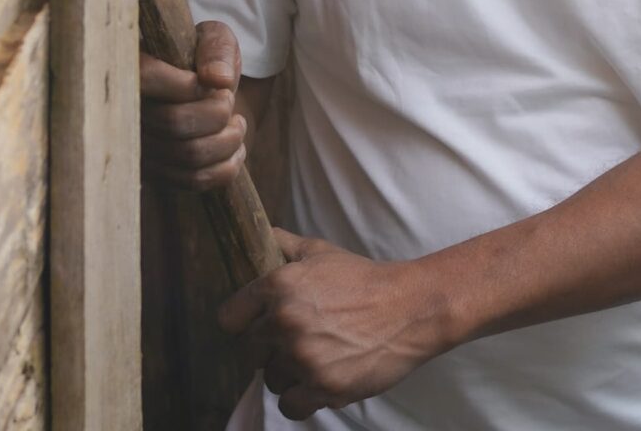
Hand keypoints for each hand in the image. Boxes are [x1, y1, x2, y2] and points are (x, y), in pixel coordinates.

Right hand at [139, 20, 248, 191]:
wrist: (208, 95)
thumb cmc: (206, 62)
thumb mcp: (216, 40)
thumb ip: (218, 50)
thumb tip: (218, 79)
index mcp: (133, 68)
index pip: (146, 78)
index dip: (186, 84)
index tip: (209, 82)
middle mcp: (127, 112)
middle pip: (174, 122)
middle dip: (218, 112)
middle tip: (229, 100)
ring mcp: (140, 148)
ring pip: (189, 155)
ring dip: (229, 140)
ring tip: (237, 123)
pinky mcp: (158, 175)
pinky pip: (194, 180)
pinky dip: (227, 167)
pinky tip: (235, 149)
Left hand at [219, 230, 455, 420]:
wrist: (411, 308)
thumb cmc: (365, 280)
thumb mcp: (321, 251)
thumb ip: (284, 244)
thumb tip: (260, 235)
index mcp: (278, 286)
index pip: (229, 318)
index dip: (244, 322)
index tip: (258, 325)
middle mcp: (284, 321)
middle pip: (251, 351)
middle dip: (270, 348)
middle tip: (299, 341)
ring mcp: (303, 356)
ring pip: (271, 379)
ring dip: (288, 374)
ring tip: (316, 359)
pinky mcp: (322, 386)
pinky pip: (289, 405)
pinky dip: (301, 399)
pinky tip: (317, 383)